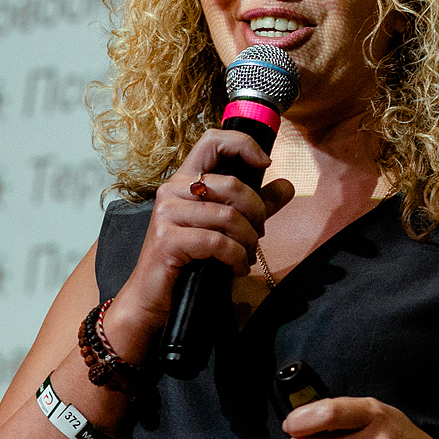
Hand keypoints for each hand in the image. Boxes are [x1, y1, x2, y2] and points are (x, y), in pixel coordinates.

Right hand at [99, 130, 295, 358]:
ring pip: (228, 216)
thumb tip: (286, 186)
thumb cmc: (187, 261)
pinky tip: (237, 268)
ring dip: (248, 241)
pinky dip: (236, 257)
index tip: (265, 165)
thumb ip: (255, 206)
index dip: (243, 145)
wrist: (152, 298)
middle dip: (257, 212)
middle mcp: (171, 190)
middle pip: (232, 185)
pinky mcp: (167, 239)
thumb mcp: (225, 229)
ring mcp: (166, 214)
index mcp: (184, 181)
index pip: (212, 141)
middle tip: (258, 235)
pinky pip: (217, 242)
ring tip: (247, 256)